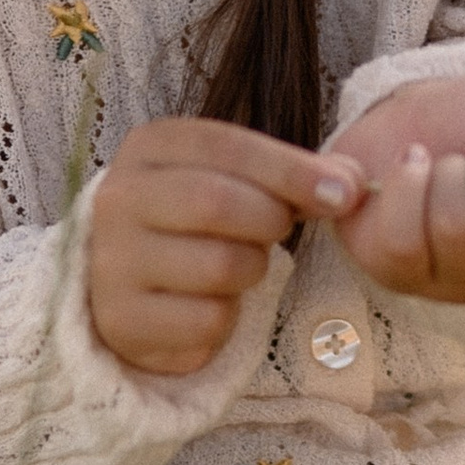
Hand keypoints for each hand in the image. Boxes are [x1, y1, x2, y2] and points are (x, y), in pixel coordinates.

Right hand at [88, 115, 359, 377]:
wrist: (130, 286)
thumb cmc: (196, 224)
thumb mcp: (236, 180)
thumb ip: (292, 174)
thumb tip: (351, 183)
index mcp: (149, 147)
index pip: (225, 145)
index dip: (290, 168)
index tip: (344, 192)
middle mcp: (119, 197)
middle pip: (217, 202)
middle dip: (270, 219)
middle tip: (281, 230)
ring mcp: (113, 259)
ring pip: (219, 265)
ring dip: (251, 270)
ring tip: (239, 266)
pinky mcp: (121, 318)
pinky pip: (207, 319)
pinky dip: (227, 318)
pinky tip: (212, 305)